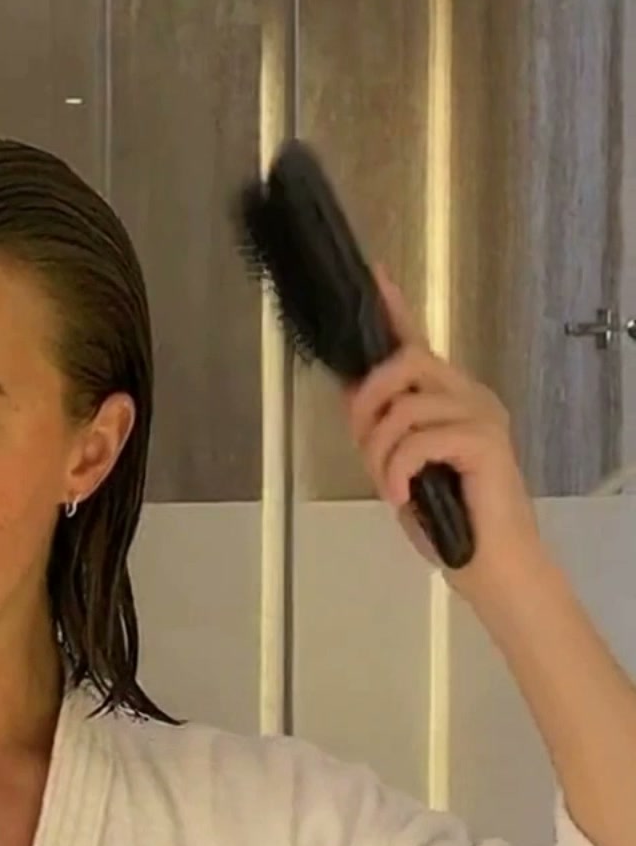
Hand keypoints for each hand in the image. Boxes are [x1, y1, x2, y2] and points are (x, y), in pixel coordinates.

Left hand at [340, 269, 544, 602]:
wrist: (493, 566)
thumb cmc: (452, 524)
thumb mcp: (401, 469)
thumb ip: (383, 431)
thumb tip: (352, 397)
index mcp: (453, 399)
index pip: (418, 344)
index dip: (394, 311)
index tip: (375, 278)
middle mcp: (471, 397)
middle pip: (407, 360)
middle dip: (368, 397)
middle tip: (361, 441)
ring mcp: (481, 416)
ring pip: (406, 405)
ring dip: (380, 448)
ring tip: (388, 483)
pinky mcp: (484, 441)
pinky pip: (419, 439)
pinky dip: (397, 470)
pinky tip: (401, 497)